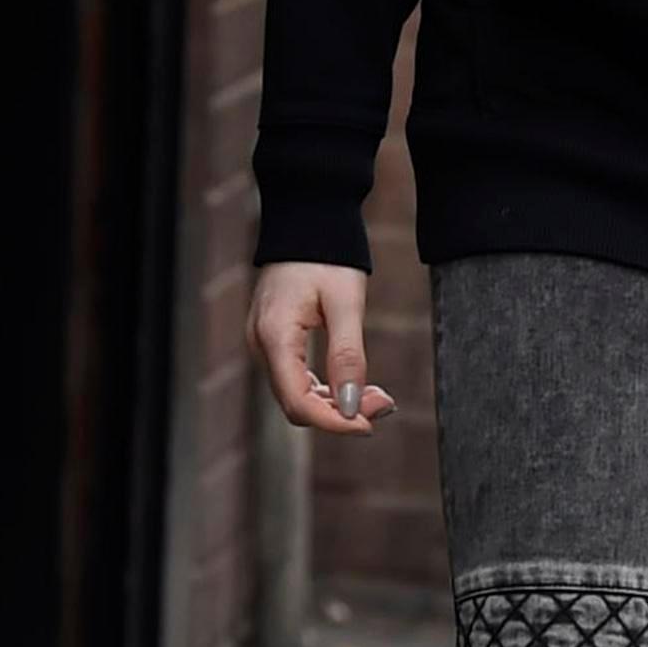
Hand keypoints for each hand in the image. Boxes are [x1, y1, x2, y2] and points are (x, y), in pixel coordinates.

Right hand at [250, 262, 395, 438]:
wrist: (307, 221)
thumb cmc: (327, 257)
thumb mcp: (346, 304)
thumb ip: (349, 356)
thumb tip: (353, 406)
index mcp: (274, 337)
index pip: (297, 402)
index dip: (334, 422)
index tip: (371, 425)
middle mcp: (261, 346)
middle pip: (296, 404)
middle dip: (341, 413)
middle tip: (386, 404)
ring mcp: (264, 343)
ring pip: (296, 393)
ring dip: (337, 402)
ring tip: (380, 396)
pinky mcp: (275, 340)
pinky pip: (296, 377)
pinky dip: (326, 388)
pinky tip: (356, 385)